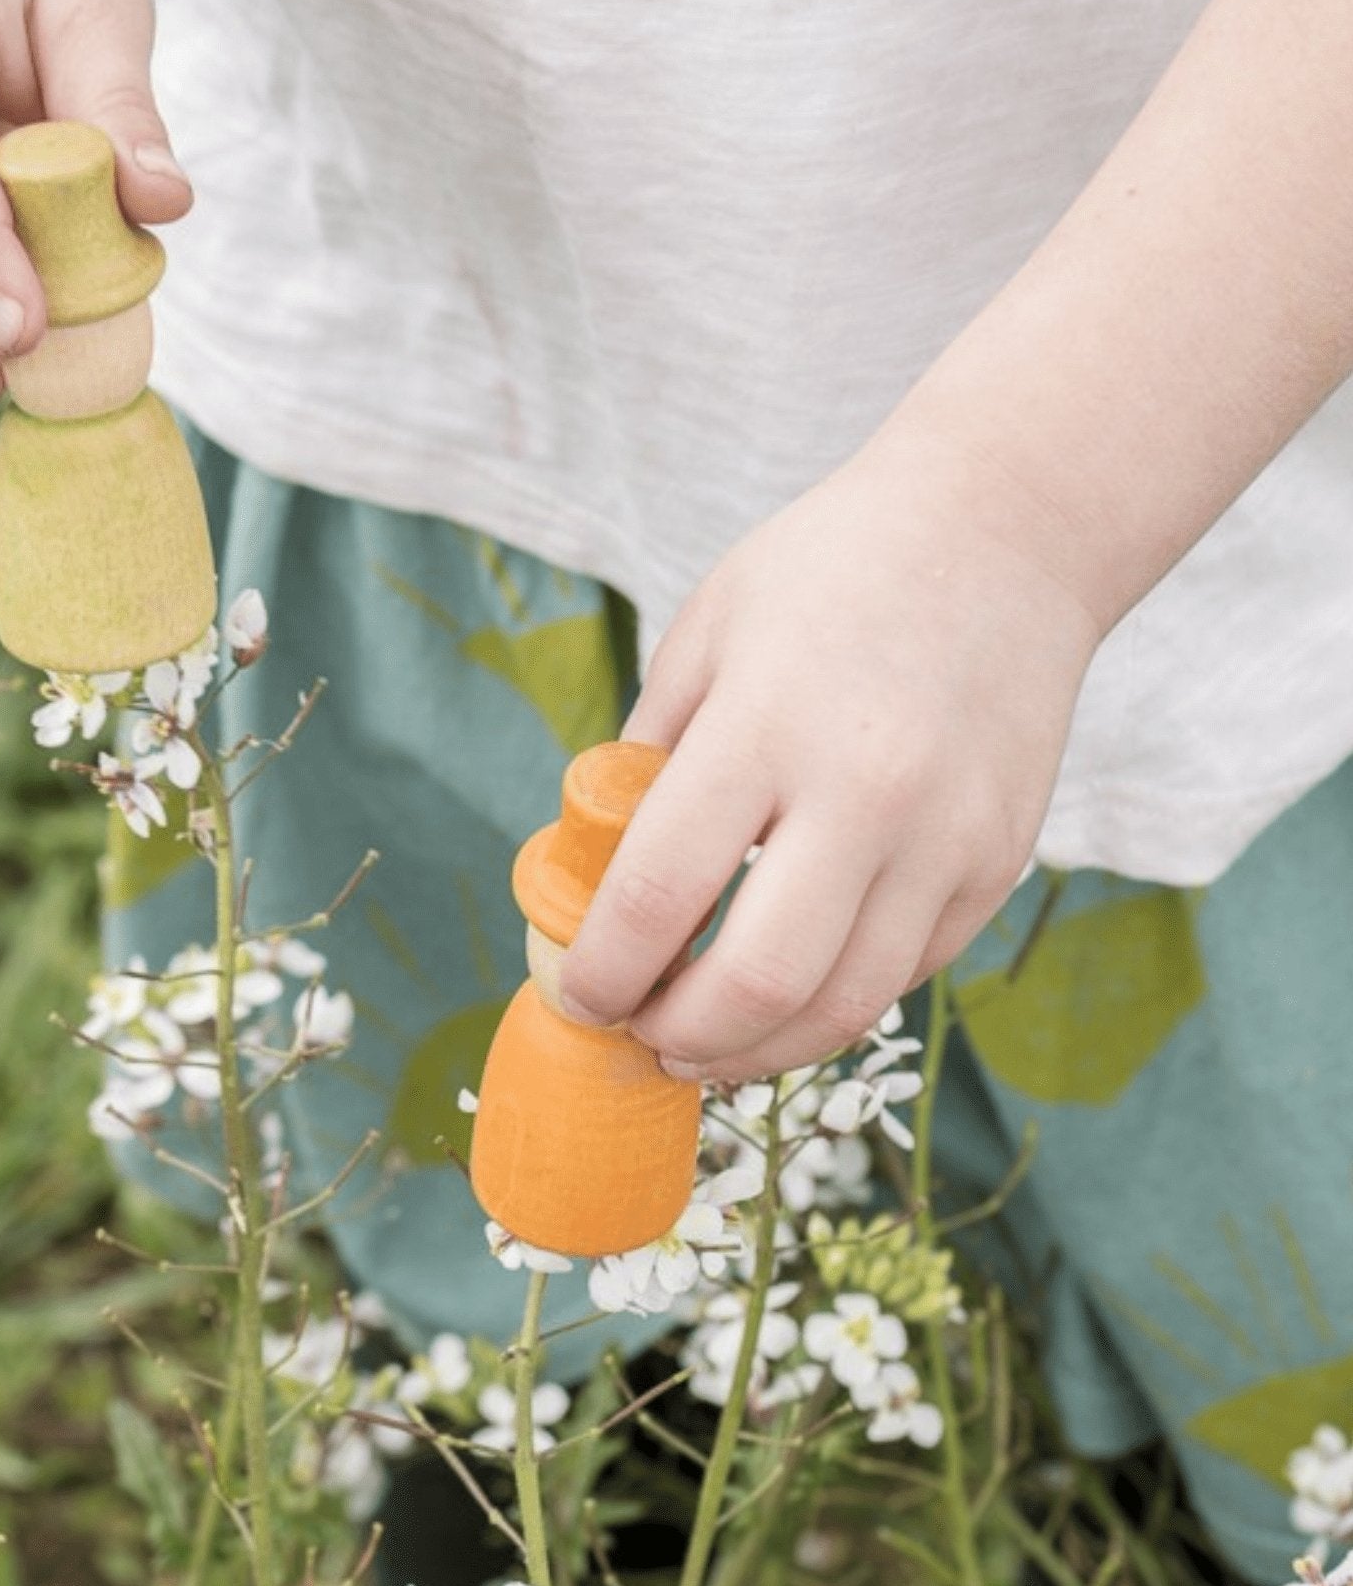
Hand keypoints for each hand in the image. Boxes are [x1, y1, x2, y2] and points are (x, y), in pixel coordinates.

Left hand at [556, 424, 1103, 1081]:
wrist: (1007, 535)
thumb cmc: (827, 578)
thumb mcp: (703, 638)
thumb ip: (645, 763)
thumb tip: (594, 887)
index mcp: (763, 725)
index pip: (659, 892)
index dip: (602, 973)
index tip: (577, 997)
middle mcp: (864, 792)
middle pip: (756, 980)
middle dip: (676, 1036)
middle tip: (638, 1036)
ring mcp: (943, 838)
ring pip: (841, 1006)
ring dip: (754, 1051)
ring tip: (702, 1044)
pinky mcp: (996, 865)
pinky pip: (902, 975)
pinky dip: (829, 1006)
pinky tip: (784, 997)